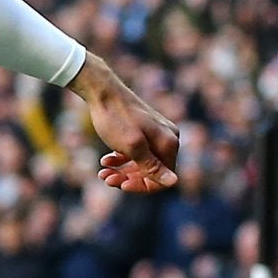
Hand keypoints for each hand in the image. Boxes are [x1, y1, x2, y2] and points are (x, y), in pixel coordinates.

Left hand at [71, 53, 180, 192]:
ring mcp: (155, 134)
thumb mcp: (133, 146)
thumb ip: (152, 166)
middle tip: (105, 178)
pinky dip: (121, 159)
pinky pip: (135, 153)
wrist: (102, 92)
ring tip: (102, 172)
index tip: (121, 185)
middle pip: (152, 171)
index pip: (163, 178)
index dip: (142, 186)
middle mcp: (167, 139)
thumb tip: (175, 182)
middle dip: (128, 178)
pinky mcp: (143, 131)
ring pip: (141, 163)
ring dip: (122, 171)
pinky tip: (105, 160)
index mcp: (169, 143)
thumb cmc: (116, 119)